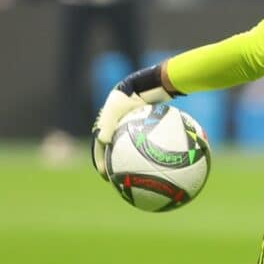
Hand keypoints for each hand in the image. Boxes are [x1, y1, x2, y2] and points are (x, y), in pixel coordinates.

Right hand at [91, 64, 173, 178]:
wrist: (148, 84)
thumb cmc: (131, 95)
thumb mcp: (116, 108)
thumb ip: (107, 123)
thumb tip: (103, 142)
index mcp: (108, 126)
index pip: (100, 147)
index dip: (100, 162)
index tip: (104, 175)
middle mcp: (120, 128)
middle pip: (116, 151)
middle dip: (117, 166)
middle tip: (123, 180)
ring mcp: (135, 129)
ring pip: (134, 150)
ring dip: (136, 163)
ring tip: (143, 177)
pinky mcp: (149, 129)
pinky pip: (151, 145)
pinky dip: (154, 154)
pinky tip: (163, 164)